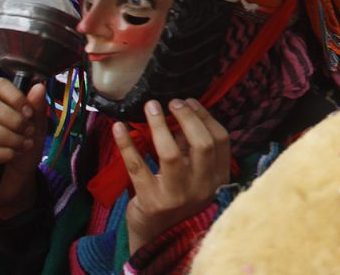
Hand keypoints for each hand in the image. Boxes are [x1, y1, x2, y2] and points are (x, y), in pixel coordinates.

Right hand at [0, 79, 46, 220]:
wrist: (16, 181)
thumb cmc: (22, 150)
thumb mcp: (36, 127)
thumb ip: (36, 107)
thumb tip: (38, 86)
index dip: (16, 96)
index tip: (29, 112)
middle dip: (15, 120)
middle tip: (28, 132)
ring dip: (11, 138)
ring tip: (22, 146)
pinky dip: (5, 154)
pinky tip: (12, 156)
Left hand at [115, 98, 231, 253]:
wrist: (158, 238)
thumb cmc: (177, 200)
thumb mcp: (194, 176)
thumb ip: (192, 150)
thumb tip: (180, 116)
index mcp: (217, 179)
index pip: (220, 140)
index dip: (205, 117)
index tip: (189, 102)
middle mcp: (202, 188)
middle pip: (202, 144)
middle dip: (187, 117)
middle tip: (171, 103)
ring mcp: (177, 196)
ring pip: (171, 154)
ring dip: (160, 125)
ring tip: (150, 107)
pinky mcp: (151, 201)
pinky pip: (137, 166)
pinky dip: (127, 144)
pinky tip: (119, 128)